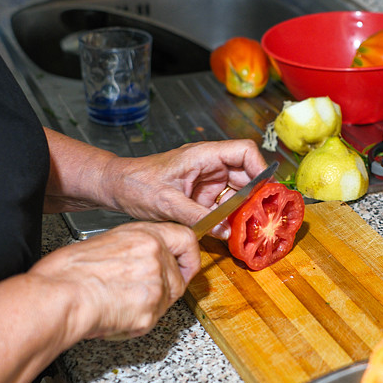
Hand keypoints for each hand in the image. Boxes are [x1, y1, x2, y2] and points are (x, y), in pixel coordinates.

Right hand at [29, 221, 200, 340]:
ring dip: (147, 307)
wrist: (58, 298)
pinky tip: (114, 314)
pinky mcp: (151, 311)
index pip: (186, 239)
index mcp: (145, 236)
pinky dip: (135, 324)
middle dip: (163, 290)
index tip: (186, 265)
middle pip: (179, 278)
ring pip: (166, 302)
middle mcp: (156, 257)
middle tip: (139, 294)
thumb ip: (134, 248)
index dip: (189, 256)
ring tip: (118, 303)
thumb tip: (142, 257)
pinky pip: (151, 321)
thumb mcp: (105, 242)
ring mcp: (156, 285)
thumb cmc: (67, 272)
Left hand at [104, 139, 267, 237]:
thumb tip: (226, 230)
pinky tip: (232, 231)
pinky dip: (231, 218)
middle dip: (256, 195)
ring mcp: (207, 181)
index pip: (244, 151)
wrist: (115, 188)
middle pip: (247, 174)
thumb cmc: (135, 184)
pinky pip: (224, 205)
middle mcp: (209, 165)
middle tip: (262, 216)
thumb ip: (198, 216)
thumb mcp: (166, 203)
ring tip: (249, 227)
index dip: (260, 168)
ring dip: (245, 209)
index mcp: (203, 155)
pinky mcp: (202, 196)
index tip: (266, 191)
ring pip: (239, 192)